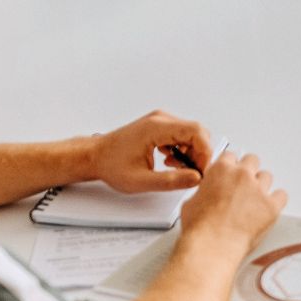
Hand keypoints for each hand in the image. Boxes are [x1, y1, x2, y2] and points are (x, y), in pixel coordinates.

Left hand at [91, 111, 215, 192]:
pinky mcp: (159, 126)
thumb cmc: (111, 165)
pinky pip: (181, 134)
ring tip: (177, 168)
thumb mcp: (141, 181)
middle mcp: (160, 119)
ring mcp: (160, 121)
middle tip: (192, 172)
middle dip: (200, 154)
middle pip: (197, 131)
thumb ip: (171, 181)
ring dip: (191, 152)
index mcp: (156, 128)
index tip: (202, 169)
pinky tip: (171, 162)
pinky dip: (183, 149)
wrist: (95, 156)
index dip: (205, 152)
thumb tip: (195, 178)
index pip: (196, 132)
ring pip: (191, 133)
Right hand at [179, 150, 285, 256]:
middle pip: (252, 161)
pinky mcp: (272, 206)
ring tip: (254, 201)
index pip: (231, 156)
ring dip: (261, 186)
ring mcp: (259, 189)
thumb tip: (207, 194)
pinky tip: (269, 207)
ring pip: (267, 177)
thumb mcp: (192, 201)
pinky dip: (276, 200)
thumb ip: (205, 191)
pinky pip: (282, 195)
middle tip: (244, 185)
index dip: (231, 167)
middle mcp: (242, 175)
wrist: (212, 245)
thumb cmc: (200, 228)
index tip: (231, 175)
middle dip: (248, 172)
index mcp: (221, 170)